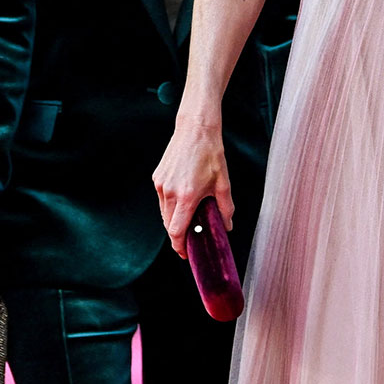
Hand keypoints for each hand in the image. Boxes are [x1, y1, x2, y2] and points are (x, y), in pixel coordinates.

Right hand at [151, 114, 232, 257]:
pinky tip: (183, 199)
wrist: (195, 129)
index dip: (180, 246)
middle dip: (179, 234)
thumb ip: (225, 207)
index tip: (185, 254)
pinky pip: (162, 199)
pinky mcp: (157, 178)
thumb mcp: (223, 182)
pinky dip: (171, 205)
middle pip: (169, 225)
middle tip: (192, 237)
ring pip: (164, 213)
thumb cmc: (211, 154)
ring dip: (174, 219)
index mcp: (187, 196)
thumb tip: (227, 227)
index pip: (177, 231)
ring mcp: (161, 185)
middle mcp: (170, 193)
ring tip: (190, 217)